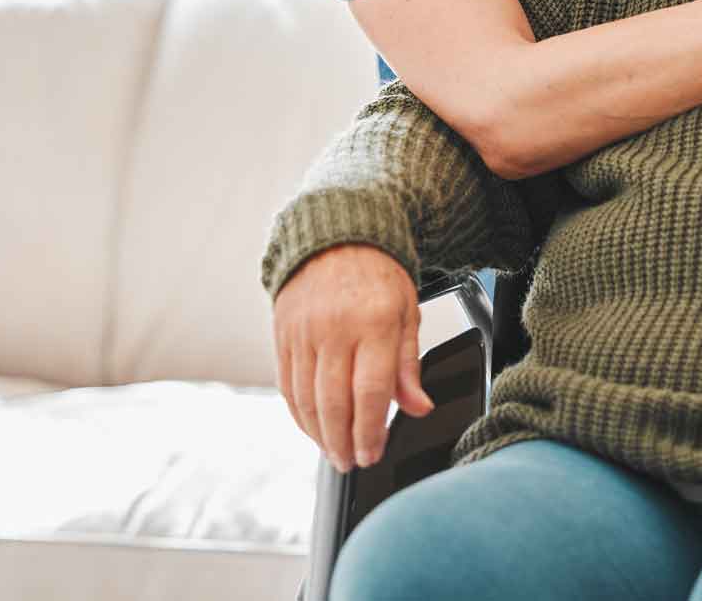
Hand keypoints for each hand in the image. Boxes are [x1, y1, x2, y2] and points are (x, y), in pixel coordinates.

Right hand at [273, 243, 432, 472]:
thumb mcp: (408, 313)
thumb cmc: (378, 277)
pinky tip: (313, 429)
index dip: (371, 431)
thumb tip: (419, 408)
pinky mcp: (283, 335)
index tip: (373, 453)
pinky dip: (299, 414)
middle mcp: (334, 328)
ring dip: (320, 435)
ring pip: (306, 399)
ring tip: (335, 453)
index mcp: (374, 322)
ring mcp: (303, 332)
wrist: (335, 238)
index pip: (370, 390)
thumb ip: (409, 364)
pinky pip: (288, 385)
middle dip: (343, 442)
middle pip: (334, 401)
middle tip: (352, 463)